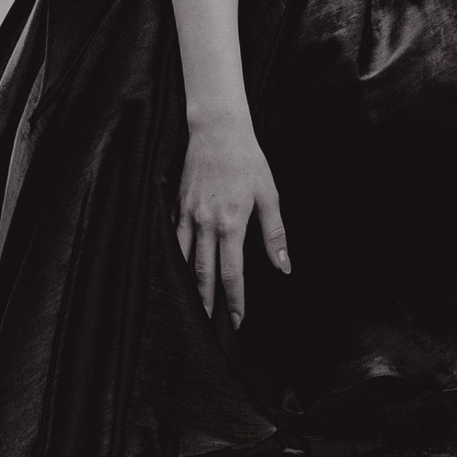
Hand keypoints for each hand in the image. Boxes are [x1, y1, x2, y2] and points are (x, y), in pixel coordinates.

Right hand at [175, 111, 289, 328]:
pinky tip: (177, 272)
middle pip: (202, 274)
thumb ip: (274, 233)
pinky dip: (174, 260)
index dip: (235, 300)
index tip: (237, 320)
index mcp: (232, 223)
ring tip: (191, 308)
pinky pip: (172, 240)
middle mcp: (206, 224)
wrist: (217, 130)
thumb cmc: (247, 160)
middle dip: (207, 302)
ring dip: (187, 286)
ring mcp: (187, 215)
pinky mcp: (176, 206)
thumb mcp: (268, 193)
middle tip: (209, 326)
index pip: (231, 273)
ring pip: (183, 261)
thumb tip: (284, 267)